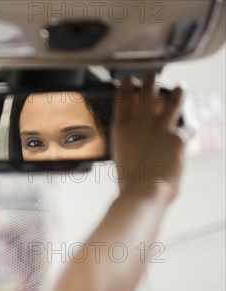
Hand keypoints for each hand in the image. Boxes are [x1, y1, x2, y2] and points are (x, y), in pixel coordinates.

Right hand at [111, 74, 185, 203]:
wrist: (143, 190)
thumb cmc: (129, 180)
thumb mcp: (120, 155)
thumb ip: (129, 142)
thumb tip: (138, 140)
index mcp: (122, 128)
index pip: (122, 100)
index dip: (125, 87)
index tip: (127, 80)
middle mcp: (140, 122)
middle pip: (147, 93)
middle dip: (150, 82)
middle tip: (152, 76)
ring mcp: (160, 127)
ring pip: (172, 101)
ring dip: (177, 92)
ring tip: (180, 87)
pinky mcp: (178, 136)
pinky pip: (188, 127)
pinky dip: (191, 126)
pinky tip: (193, 126)